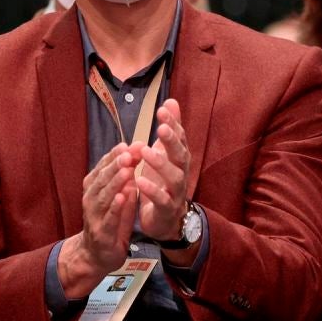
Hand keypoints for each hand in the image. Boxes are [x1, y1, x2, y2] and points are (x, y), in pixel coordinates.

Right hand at [58, 143, 140, 297]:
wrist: (96, 254)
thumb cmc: (109, 221)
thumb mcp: (117, 197)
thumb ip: (124, 180)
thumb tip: (133, 157)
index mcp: (94, 187)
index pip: (104, 167)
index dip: (116, 155)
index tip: (130, 144)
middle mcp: (90, 198)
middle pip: (103, 178)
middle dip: (116, 164)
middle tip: (129, 152)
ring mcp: (94, 216)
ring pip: (104, 195)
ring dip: (115, 182)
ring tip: (127, 170)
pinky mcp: (102, 232)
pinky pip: (108, 217)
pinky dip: (115, 206)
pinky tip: (122, 196)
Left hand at [137, 99, 190, 242]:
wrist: (165, 219)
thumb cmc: (163, 181)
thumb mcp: (165, 153)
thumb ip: (170, 129)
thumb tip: (172, 101)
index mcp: (179, 158)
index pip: (179, 138)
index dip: (173, 124)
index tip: (162, 109)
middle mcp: (181, 173)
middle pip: (181, 155)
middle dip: (172, 141)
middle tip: (161, 127)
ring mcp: (176, 192)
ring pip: (174, 177)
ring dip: (161, 164)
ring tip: (145, 151)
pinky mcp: (167, 209)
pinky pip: (162, 199)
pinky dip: (152, 190)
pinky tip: (140, 180)